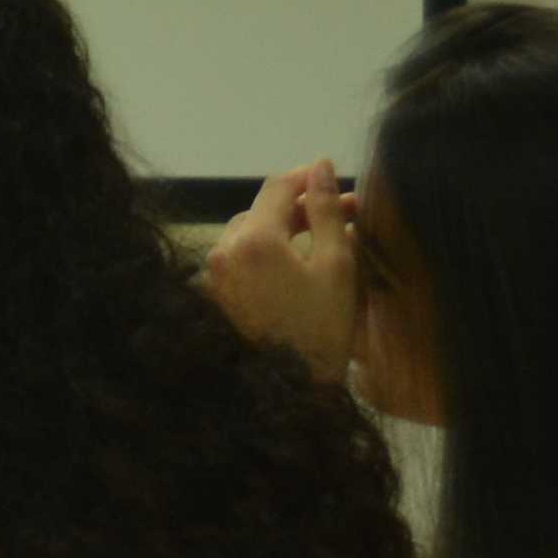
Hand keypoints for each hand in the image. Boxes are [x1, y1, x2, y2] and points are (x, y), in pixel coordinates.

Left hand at [204, 164, 363, 386]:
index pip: (277, 188)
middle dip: (301, 207)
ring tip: (323, 238)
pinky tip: (296, 264)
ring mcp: (213, 275)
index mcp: (253, 240)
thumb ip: (327, 212)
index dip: (307, 178)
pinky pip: (240, 259)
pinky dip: (266, 253)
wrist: (289, 391)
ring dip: (283, 229)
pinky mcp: (214, 295)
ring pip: (249, 233)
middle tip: (344, 213)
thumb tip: (319, 166)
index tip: (335, 178)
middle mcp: (223, 251)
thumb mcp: (336, 266)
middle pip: (262, 211)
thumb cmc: (321, 331)